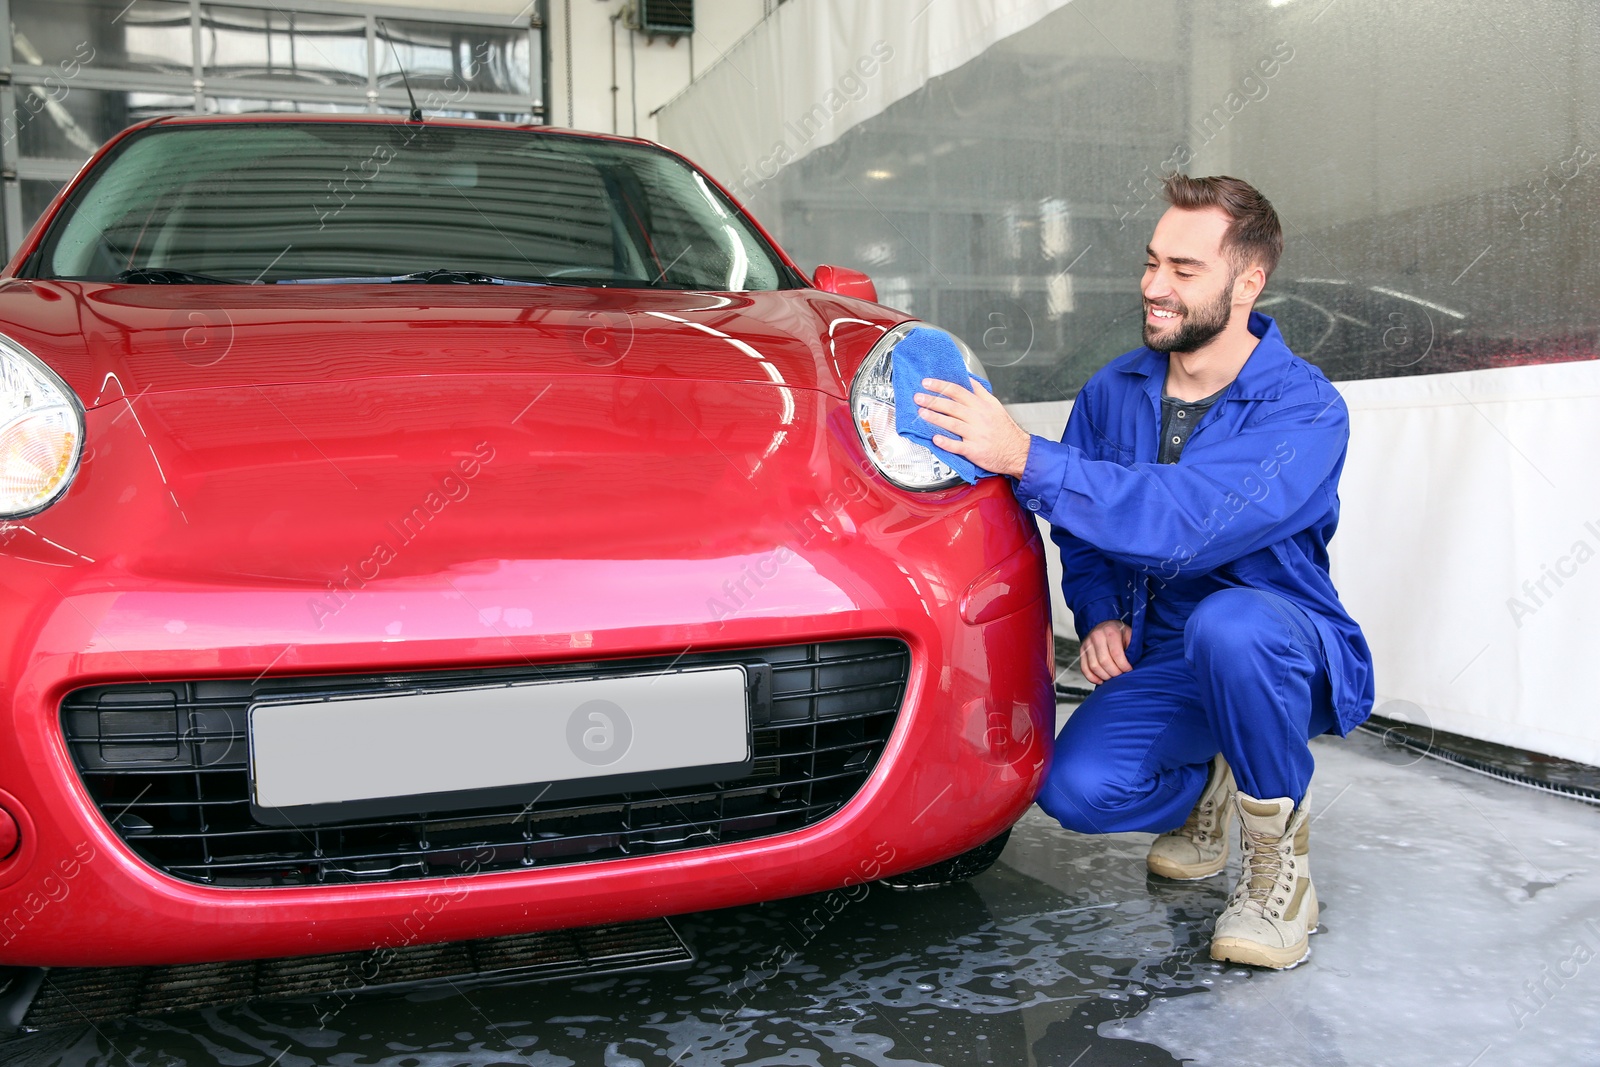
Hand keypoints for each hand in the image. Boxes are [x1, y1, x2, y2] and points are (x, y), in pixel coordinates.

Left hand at [912, 377, 1031, 477]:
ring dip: (936, 418)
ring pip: (953, 424)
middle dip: (934, 400)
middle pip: (953, 406)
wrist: (1017, 451)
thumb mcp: (995, 405)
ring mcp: (977, 434)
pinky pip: (959, 446)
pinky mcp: (976, 450)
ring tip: (922, 414)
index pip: (958, 391)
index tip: (927, 383)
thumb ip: (980, 392)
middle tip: (918, 397)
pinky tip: (936, 439)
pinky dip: (947, 443)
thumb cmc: (1004, 430)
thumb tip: (968, 379)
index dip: (941, 386)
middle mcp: (978, 418)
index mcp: (981, 406)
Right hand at [1079, 619, 1131, 684]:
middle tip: (1121, 676)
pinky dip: (1092, 678)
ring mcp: (1087, 644)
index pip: (1116, 653)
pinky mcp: (1082, 651)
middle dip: (1114, 673)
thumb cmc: (1120, 633)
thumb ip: (1131, 647)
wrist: (1105, 625)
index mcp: (1110, 631)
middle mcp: (1096, 636)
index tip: (1129, 670)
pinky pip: (1084, 668)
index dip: (1123, 665)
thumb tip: (1131, 664)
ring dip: (1105, 676)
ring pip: (1094, 667)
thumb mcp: (1129, 635)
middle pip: (1104, 661)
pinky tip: (1101, 680)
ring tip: (1113, 677)